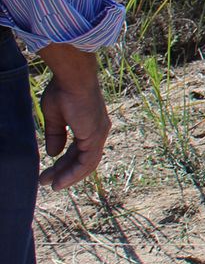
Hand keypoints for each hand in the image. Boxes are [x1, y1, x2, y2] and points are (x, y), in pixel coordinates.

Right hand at [35, 44, 111, 190]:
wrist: (72, 78)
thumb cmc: (63, 91)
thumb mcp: (55, 117)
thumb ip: (56, 135)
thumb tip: (54, 154)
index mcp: (89, 126)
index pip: (77, 152)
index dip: (63, 164)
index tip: (48, 174)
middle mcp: (98, 132)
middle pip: (82, 160)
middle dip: (63, 173)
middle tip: (46, 182)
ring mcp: (99, 134)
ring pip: (86, 164)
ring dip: (68, 176)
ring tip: (52, 185)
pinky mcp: (95, 135)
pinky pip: (87, 161)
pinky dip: (74, 173)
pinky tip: (60, 181)